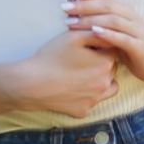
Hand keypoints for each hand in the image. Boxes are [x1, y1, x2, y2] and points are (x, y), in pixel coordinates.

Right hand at [5, 28, 119, 118]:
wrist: (31, 84)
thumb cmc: (51, 57)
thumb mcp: (74, 36)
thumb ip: (96, 32)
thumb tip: (109, 32)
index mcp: (105, 63)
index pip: (113, 51)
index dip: (100, 47)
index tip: (87, 47)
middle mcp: (105, 83)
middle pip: (111, 69)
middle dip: (101, 63)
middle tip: (81, 59)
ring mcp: (95, 99)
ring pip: (107, 87)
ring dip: (100, 80)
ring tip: (82, 74)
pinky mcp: (83, 111)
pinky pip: (92, 101)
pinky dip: (86, 95)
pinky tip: (72, 88)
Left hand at [63, 0, 143, 85]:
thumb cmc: (134, 48)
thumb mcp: (117, 33)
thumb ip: (102, 24)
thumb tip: (77, 15)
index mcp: (126, 11)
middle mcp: (132, 17)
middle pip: (107, 5)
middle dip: (84, 5)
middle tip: (65, 6)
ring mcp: (137, 30)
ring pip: (113, 20)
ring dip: (91, 19)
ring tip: (73, 22)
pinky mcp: (140, 46)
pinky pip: (123, 38)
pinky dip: (108, 34)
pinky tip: (94, 33)